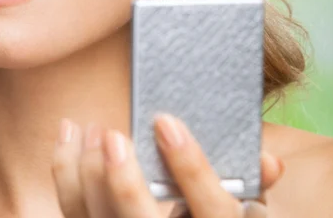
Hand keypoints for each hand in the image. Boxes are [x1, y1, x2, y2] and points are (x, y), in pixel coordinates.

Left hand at [52, 115, 284, 216]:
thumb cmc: (213, 216)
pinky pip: (72, 210)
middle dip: (123, 183)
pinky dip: (64, 171)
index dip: (191, 169)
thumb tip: (268, 162)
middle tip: (112, 135)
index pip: (212, 212)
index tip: (166, 123)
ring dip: (84, 170)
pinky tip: (67, 134)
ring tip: (87, 127)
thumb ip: (252, 187)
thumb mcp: (248, 213)